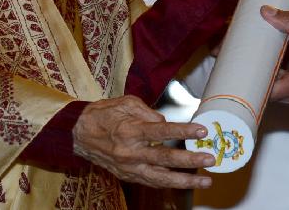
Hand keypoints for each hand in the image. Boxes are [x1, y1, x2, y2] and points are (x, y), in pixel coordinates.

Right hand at [72, 96, 214, 189]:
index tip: (201, 130)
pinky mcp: (127, 175)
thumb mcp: (126, 103)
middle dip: (189, 161)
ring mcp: (129, 167)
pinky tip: (184, 183)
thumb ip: (148, 112)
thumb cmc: (104, 115)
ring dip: (184, 181)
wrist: (79, 134)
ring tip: (204, 182)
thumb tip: (166, 123)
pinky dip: (169, 184)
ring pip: (160, 178)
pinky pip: (151, 182)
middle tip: (209, 159)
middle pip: (165, 159)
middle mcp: (130, 152)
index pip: (162, 131)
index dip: (183, 130)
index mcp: (130, 131)